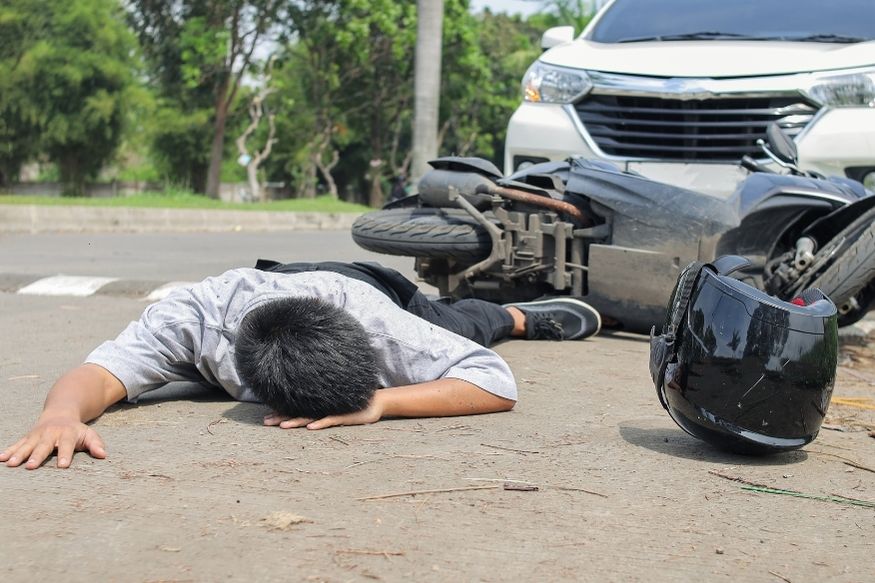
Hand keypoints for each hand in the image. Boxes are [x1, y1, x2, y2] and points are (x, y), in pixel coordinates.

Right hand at [0, 414, 106, 469]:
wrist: (60, 413)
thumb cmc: (76, 430)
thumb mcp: (89, 434)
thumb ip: (95, 444)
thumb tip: (103, 455)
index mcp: (67, 433)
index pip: (66, 445)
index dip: (65, 454)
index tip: (63, 465)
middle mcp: (50, 434)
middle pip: (43, 446)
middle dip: (37, 456)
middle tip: (30, 466)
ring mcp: (37, 435)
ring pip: (27, 445)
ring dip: (18, 454)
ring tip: (11, 464)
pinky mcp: (27, 437)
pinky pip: (17, 444)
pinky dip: (9, 451)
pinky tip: (1, 459)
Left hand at [263, 395, 384, 429]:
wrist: (377, 401)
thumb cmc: (356, 406)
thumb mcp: (338, 409)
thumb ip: (325, 411)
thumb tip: (310, 416)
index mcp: (319, 406)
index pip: (297, 409)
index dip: (282, 412)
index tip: (267, 416)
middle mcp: (323, 408)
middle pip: (298, 413)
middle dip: (281, 417)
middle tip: (265, 422)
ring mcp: (332, 411)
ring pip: (310, 417)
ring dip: (296, 421)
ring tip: (281, 426)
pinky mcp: (344, 416)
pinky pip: (329, 420)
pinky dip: (319, 424)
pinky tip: (309, 428)